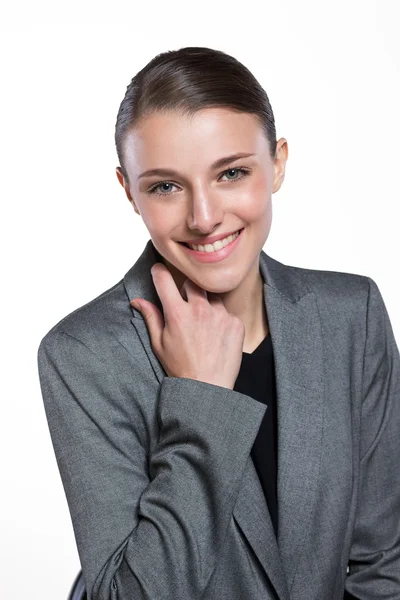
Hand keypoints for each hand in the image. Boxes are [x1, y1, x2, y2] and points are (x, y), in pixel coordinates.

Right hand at [130, 263, 244, 389]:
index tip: (158, 271)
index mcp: (177, 313)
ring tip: (203, 327)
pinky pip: (227, 312)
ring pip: (211, 297)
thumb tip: (137, 301)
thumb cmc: (181, 368)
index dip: (159, 272)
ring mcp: (220, 315)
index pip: (164, 279)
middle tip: (184, 309)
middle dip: (186, 291)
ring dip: (206, 305)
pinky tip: (216, 336)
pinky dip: (221, 320)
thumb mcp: (159, 343)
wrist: (208, 388)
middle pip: (191, 283)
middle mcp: (200, 310)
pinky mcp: (236, 322)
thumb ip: (151, 317)